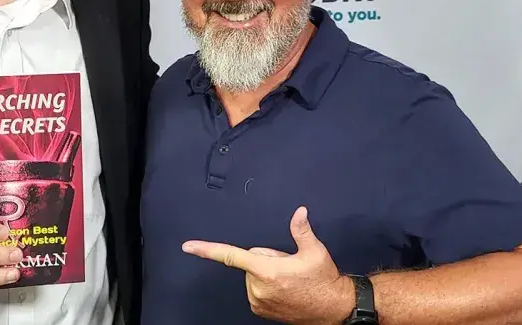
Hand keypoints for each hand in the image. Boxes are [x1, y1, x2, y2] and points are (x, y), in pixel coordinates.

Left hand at [181, 206, 353, 324]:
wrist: (333, 308)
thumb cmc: (324, 280)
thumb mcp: (315, 252)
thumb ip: (301, 230)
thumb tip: (300, 211)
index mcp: (266, 271)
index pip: (230, 256)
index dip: (207, 250)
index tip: (188, 246)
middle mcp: (258, 288)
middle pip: (249, 261)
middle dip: (264, 259)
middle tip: (287, 264)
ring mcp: (258, 301)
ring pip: (252, 276)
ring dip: (265, 273)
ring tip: (289, 278)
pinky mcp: (260, 310)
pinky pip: (255, 289)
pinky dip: (265, 285)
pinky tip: (284, 288)